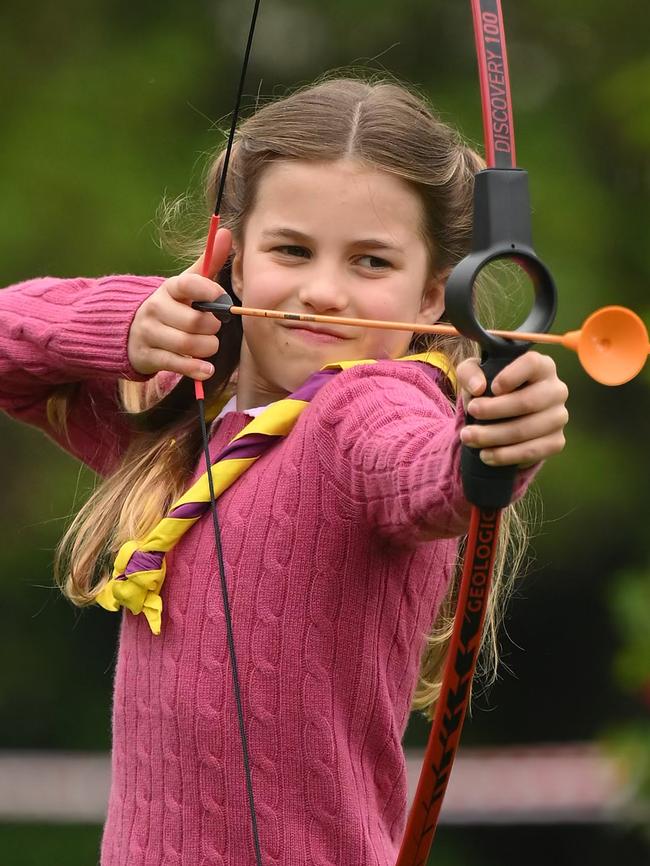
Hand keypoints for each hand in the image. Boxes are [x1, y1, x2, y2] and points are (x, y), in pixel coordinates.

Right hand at [127, 228, 231, 379]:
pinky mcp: (148, 356)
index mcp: (169, 288)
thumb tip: (227, 232)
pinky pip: (176, 365)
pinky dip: (196, 369)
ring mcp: (150, 333)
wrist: (129, 329)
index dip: (208, 291)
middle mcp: (156, 309)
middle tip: (214, 328)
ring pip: (188, 344)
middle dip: (212, 328)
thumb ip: (208, 263)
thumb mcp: (185, 285)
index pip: (188, 284)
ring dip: (207, 348)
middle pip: (195, 321)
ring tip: (209, 346)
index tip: (221, 298)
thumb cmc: (170, 306)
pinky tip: (206, 369)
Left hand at [456, 351, 568, 467]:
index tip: (491, 388)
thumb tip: (478, 388)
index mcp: (542, 366)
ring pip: (526, 430)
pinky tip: (485, 454)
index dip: (510, 376)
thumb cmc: (489, 388)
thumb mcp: (474, 375)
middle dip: (493, 410)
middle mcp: (556, 390)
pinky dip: (505, 455)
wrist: (502, 417)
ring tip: (468, 437)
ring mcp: (559, 417)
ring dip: (492, 436)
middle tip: (470, 413)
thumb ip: (470, 373)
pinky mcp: (556, 441)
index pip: (532, 364)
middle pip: (527, 402)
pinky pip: (531, 452)